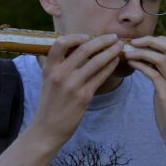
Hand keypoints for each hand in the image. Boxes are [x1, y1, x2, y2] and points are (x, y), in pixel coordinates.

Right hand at [30, 33, 124, 148]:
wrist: (48, 128)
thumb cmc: (49, 103)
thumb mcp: (45, 80)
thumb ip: (53, 64)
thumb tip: (61, 46)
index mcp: (49, 68)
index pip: (60, 44)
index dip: (75, 37)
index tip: (87, 36)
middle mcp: (60, 74)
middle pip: (84, 49)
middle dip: (102, 40)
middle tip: (113, 37)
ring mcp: (72, 85)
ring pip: (96, 62)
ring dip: (111, 51)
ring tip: (120, 46)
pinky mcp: (84, 96)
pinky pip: (100, 76)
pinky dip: (110, 66)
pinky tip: (115, 61)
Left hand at [123, 35, 165, 153]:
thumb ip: (164, 75)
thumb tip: (149, 60)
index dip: (159, 39)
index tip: (142, 40)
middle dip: (150, 41)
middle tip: (133, 42)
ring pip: (161, 59)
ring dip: (142, 52)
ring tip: (128, 53)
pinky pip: (153, 75)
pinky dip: (140, 66)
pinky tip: (131, 64)